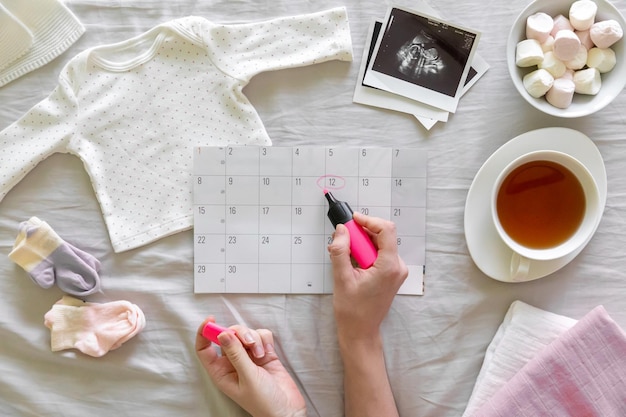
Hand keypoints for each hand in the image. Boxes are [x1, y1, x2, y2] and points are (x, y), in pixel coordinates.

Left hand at [195, 318, 305, 416]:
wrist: (287, 409)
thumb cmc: (264, 402)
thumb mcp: (247, 377)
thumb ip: (236, 354)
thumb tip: (223, 334)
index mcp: (222, 372)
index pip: (205, 349)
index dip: (205, 333)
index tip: (211, 320)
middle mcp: (233, 363)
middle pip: (228, 336)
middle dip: (239, 334)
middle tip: (248, 341)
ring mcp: (249, 357)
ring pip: (245, 333)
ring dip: (254, 338)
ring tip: (260, 353)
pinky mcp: (264, 353)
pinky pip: (261, 335)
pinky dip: (264, 339)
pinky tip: (268, 351)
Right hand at [328, 212, 407, 341]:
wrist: (361, 331)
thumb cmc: (353, 311)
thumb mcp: (341, 278)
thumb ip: (340, 251)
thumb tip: (341, 230)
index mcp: (389, 267)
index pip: (386, 230)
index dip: (369, 220)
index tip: (353, 220)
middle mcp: (398, 267)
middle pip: (383, 236)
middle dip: (361, 234)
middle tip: (342, 240)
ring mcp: (396, 271)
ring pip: (380, 244)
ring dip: (362, 244)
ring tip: (345, 256)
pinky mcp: (392, 274)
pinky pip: (380, 254)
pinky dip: (366, 253)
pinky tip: (353, 263)